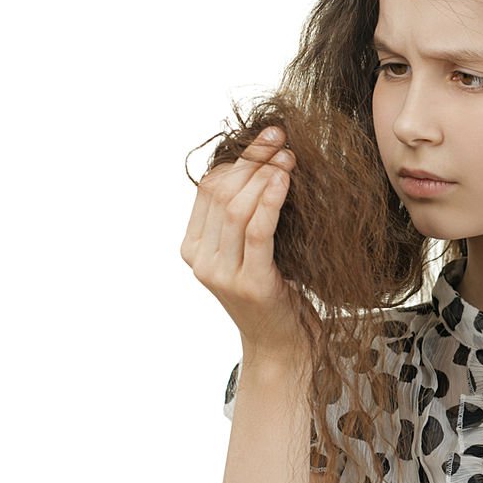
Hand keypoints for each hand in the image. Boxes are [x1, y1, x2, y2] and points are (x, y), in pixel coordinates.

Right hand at [181, 125, 309, 362]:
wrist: (283, 344)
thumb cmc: (274, 291)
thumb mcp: (251, 249)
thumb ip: (245, 215)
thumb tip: (263, 161)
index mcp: (193, 246)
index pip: (209, 188)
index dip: (239, 158)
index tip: (268, 139)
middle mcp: (201, 259)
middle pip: (221, 192)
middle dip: (252, 161)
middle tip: (282, 142)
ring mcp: (222, 274)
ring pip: (236, 208)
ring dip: (264, 176)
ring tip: (289, 159)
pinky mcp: (249, 283)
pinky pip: (257, 232)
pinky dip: (270, 202)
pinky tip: (285, 182)